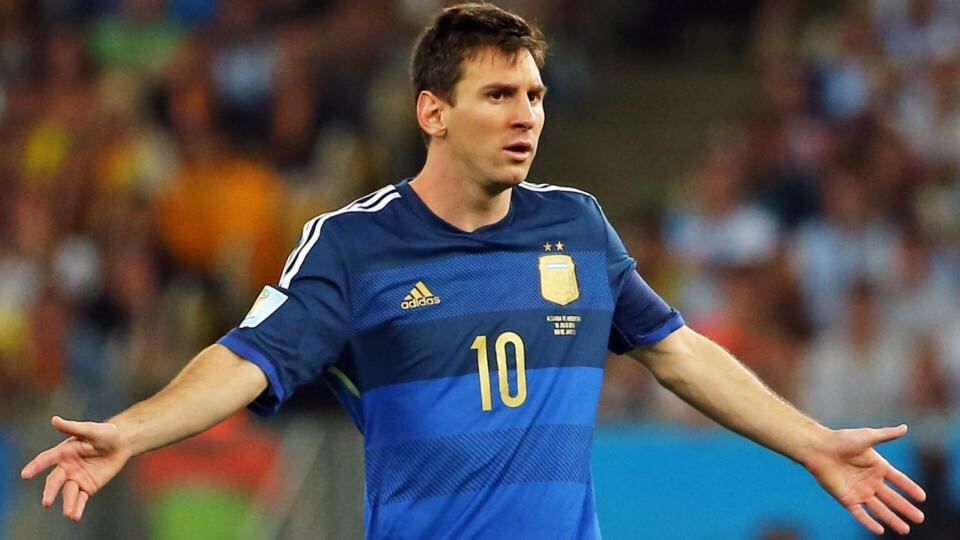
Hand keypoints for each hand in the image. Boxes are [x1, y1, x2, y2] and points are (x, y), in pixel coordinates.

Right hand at [20, 416, 131, 521]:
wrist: (122, 443)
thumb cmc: (105, 433)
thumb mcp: (91, 430)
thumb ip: (73, 427)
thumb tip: (54, 420)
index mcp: (63, 452)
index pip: (46, 459)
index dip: (36, 466)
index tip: (25, 474)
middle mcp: (66, 467)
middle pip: (55, 481)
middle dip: (50, 491)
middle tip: (46, 502)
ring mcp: (76, 478)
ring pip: (69, 493)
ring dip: (67, 503)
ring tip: (68, 514)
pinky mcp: (87, 487)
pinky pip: (81, 498)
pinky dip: (78, 507)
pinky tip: (75, 516)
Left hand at [807, 424, 925, 534]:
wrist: (818, 448)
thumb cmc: (841, 440)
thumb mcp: (867, 437)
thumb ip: (887, 435)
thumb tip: (905, 428)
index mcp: (877, 466)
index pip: (898, 480)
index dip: (909, 488)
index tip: (922, 497)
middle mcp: (870, 480)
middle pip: (892, 498)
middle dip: (905, 508)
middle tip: (920, 519)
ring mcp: (859, 491)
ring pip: (879, 509)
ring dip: (892, 519)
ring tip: (905, 530)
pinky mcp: (846, 498)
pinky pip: (860, 513)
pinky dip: (869, 522)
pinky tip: (880, 531)